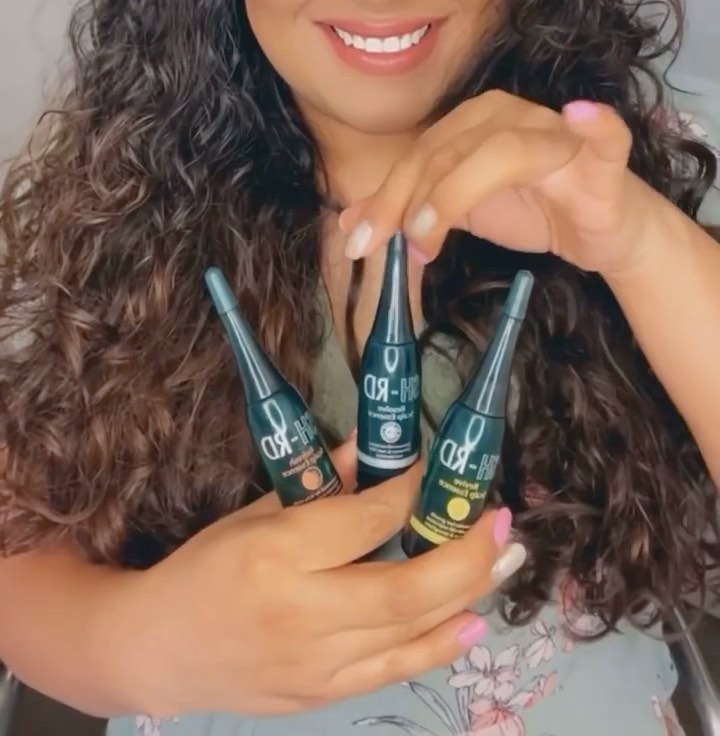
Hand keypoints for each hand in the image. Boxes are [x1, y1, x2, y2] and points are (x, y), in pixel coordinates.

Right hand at [131, 437, 512, 717]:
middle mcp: (301, 612)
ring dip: (468, 593)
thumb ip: (318, 485)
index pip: (364, 522)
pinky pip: (396, 668)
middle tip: (500, 520)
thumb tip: (377, 449)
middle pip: (404, 587)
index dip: (410, 493)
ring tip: (507, 557)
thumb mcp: (254, 513)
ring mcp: (315, 663)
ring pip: (410, 630)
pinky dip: (441, 644)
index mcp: (276, 554)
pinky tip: (474, 619)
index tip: (436, 470)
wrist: (160, 649)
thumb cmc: (205, 568)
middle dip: (465, 553)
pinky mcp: (323, 695)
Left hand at [340, 91, 658, 277]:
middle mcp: (512, 115)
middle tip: (390, 248)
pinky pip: (605, 135)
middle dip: (410, 202)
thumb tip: (352, 224)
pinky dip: (596, 123)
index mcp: (475, 121)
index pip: (420, 155)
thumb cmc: (532, 208)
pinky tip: (582, 115)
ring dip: (456, 194)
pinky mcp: (603, 157)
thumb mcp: (460, 212)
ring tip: (426, 236)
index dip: (385, 198)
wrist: (602, 229)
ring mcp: (557, 132)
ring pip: (502, 151)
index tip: (358, 242)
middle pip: (449, 152)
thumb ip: (410, 211)